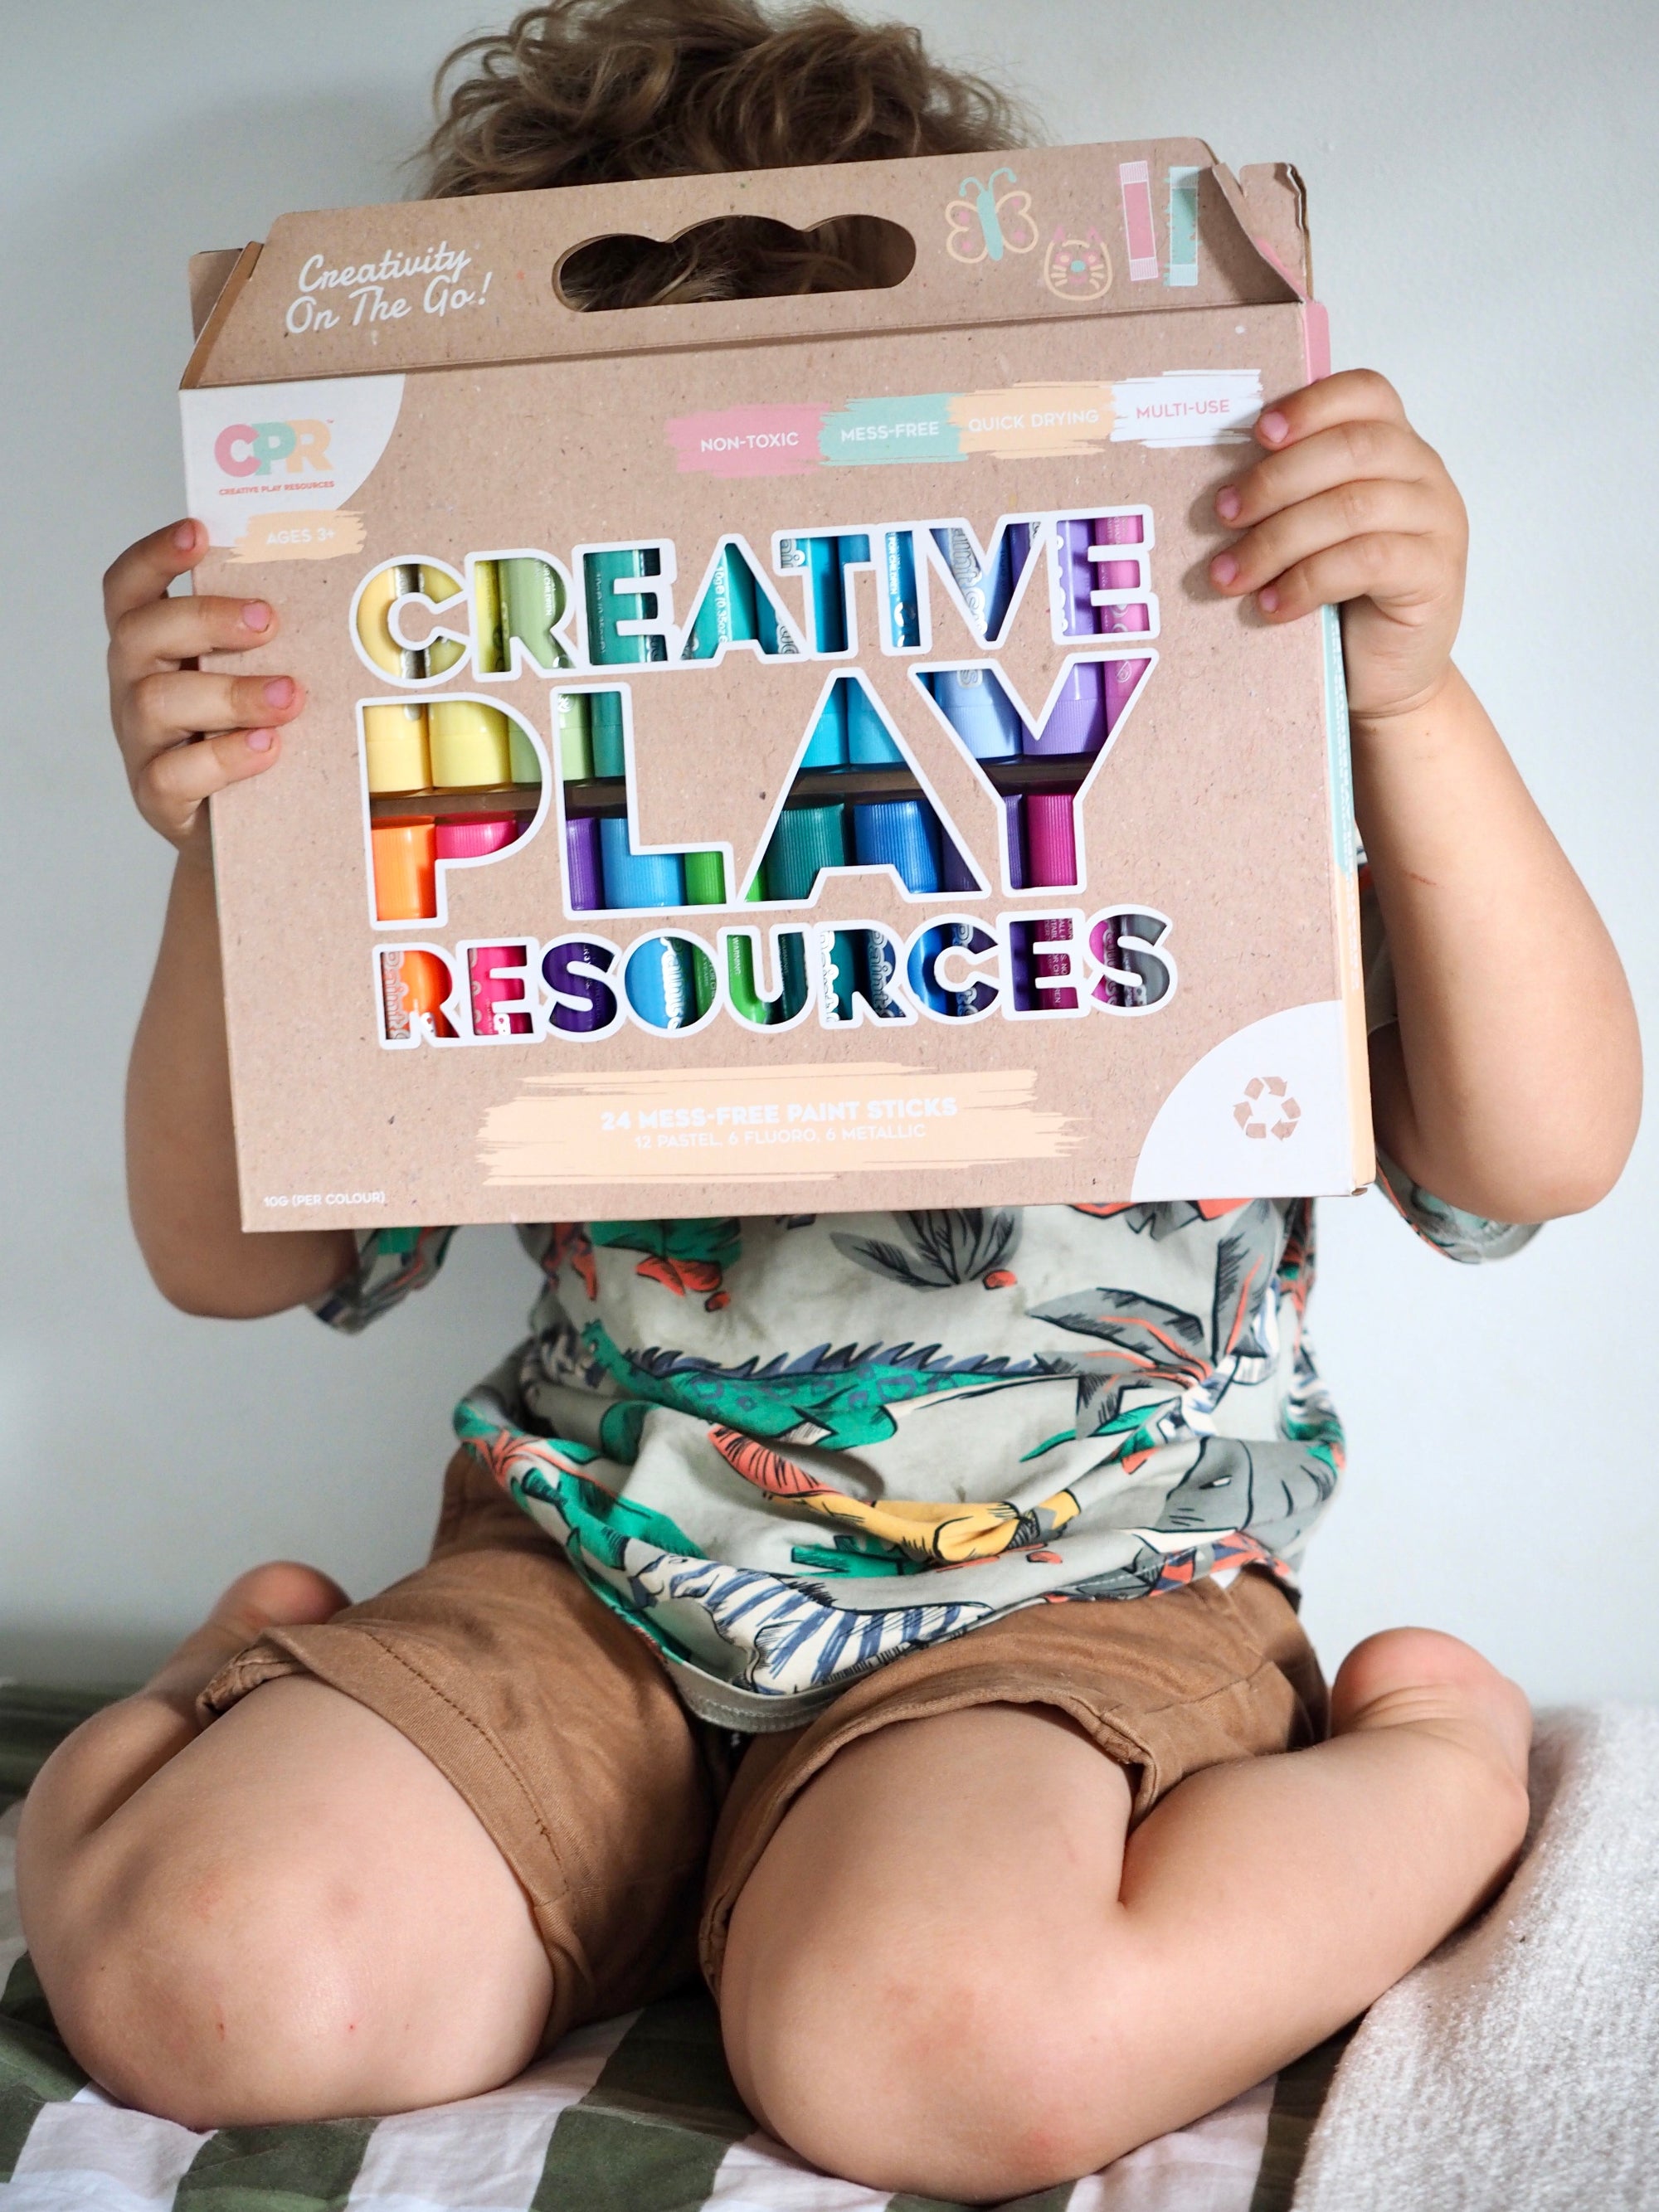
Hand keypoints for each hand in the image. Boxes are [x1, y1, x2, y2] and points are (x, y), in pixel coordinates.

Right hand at [105, 520, 303, 863]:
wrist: (235, 825)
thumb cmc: (244, 731)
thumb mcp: (248, 676)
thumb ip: (264, 640)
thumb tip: (333, 586)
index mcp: (152, 643)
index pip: (129, 587)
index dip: (155, 555)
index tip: (199, 532)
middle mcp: (134, 683)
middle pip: (140, 633)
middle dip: (206, 619)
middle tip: (270, 621)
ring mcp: (140, 740)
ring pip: (157, 701)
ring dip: (230, 693)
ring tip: (289, 696)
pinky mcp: (156, 795)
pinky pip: (174, 773)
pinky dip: (223, 758)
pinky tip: (267, 747)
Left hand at [1206, 370, 1467, 725]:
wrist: (1381, 675)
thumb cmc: (1339, 599)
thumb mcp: (1311, 533)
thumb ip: (1292, 494)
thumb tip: (1216, 479)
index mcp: (1394, 447)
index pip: (1367, 393)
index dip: (1312, 404)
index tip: (1257, 433)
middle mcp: (1423, 474)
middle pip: (1353, 448)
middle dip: (1276, 480)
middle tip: (1223, 515)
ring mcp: (1437, 523)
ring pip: (1352, 507)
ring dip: (1278, 540)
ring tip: (1230, 575)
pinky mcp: (1434, 575)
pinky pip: (1366, 561)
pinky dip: (1308, 582)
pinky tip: (1272, 606)